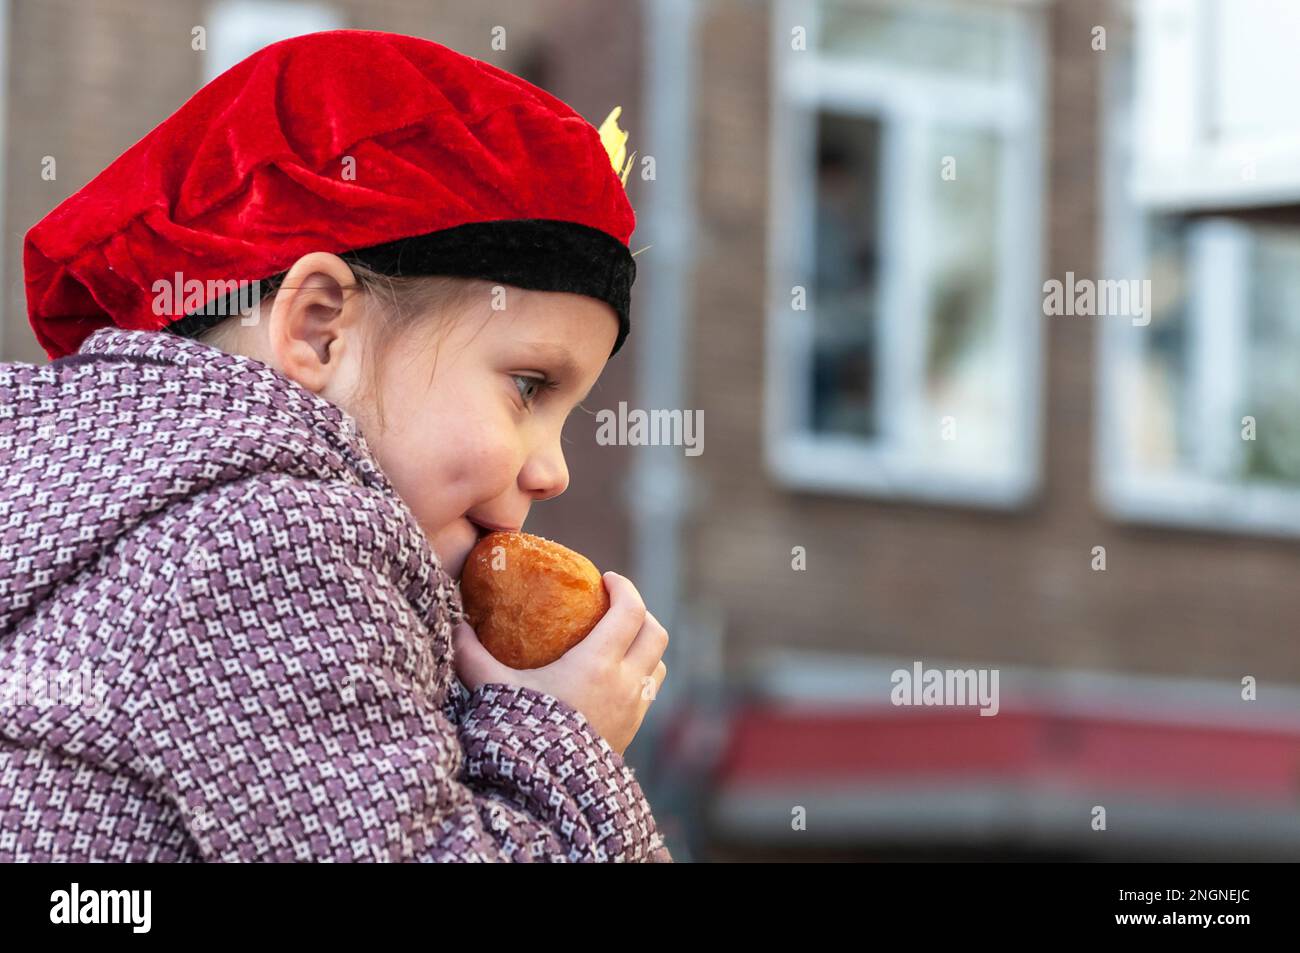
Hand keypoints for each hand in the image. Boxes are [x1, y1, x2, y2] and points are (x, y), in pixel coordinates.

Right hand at [452, 571, 668, 755]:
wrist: (544, 792)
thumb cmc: (519, 735)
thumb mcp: (492, 690)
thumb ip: (471, 655)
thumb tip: (455, 626)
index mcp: (598, 665)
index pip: (631, 611)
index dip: (624, 588)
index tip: (605, 579)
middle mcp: (626, 684)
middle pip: (656, 633)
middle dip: (640, 612)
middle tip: (614, 606)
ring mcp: (634, 710)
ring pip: (658, 664)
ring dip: (644, 646)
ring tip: (618, 641)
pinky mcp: (632, 732)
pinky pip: (649, 692)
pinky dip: (639, 675)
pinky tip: (611, 679)